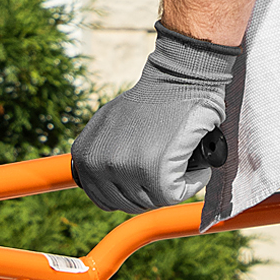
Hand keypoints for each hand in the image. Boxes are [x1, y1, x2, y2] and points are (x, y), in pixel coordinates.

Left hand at [70, 23, 238, 212]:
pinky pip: (175, 195)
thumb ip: (101, 152)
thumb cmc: (152, 98)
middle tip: (170, 167)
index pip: (104, 198)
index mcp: (84, 156)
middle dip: (152, 191)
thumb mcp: (108, 124)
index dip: (130, 192)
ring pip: (152, 201)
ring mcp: (124, 169)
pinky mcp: (154, 171)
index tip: (147, 178)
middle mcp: (98, 165)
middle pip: (128, 203)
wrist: (179, 76)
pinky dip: (192, 182)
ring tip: (181, 160)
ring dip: (173, 186)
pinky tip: (195, 166)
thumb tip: (101, 180)